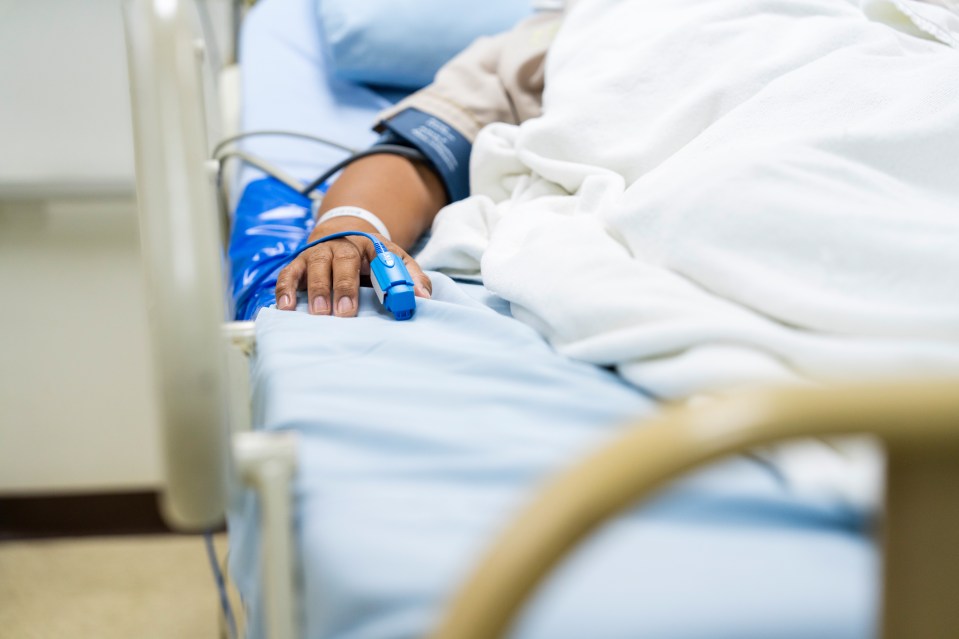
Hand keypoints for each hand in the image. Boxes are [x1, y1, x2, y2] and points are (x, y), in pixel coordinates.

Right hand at [274, 218, 431, 316]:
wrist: (341, 235)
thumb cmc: (370, 258)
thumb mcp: (394, 260)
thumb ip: (410, 276)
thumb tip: (423, 297)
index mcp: (369, 244)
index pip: (378, 255)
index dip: (382, 272)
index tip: (388, 292)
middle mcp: (341, 245)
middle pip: (343, 261)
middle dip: (344, 287)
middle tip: (345, 313)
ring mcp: (317, 253)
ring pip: (316, 265)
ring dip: (317, 289)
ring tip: (319, 313)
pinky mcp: (298, 263)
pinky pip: (289, 273)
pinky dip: (285, 289)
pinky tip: (286, 307)